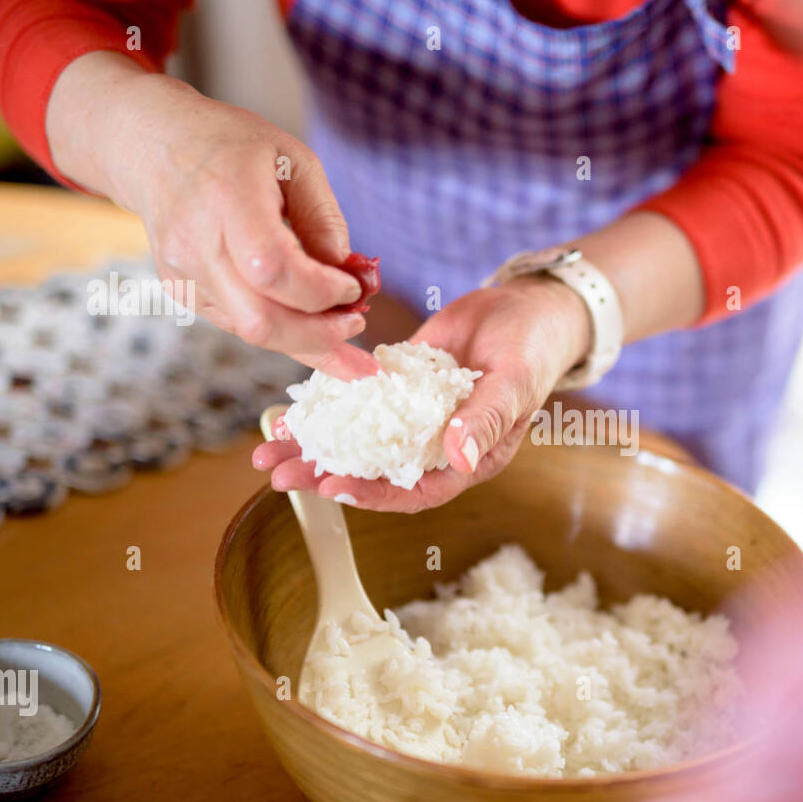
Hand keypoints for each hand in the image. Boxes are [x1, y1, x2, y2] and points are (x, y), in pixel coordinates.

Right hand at [47, 53, 376, 378]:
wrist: (153, 146)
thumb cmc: (231, 147)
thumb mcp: (293, 161)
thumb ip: (323, 218)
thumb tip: (350, 275)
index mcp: (226, 197)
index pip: (273, 269)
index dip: (321, 290)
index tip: (354, 288)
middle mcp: (196, 242)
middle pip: (261, 319)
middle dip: (320, 334)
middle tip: (356, 323)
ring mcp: (183, 272)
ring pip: (251, 331)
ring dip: (305, 341)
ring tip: (342, 331)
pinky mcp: (182, 290)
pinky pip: (239, 324)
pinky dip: (281, 331)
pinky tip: (309, 324)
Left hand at [253, 277, 591, 511]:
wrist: (527, 307)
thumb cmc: (534, 349)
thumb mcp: (516, 382)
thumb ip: (487, 419)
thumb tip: (456, 457)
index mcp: (468, 458)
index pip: (416, 490)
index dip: (374, 494)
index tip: (335, 487)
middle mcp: (434, 444)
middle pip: (375, 471)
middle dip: (325, 475)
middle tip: (279, 474)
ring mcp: (412, 416)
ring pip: (358, 439)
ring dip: (315, 446)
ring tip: (268, 452)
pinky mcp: (397, 386)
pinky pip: (357, 402)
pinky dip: (326, 407)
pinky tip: (293, 410)